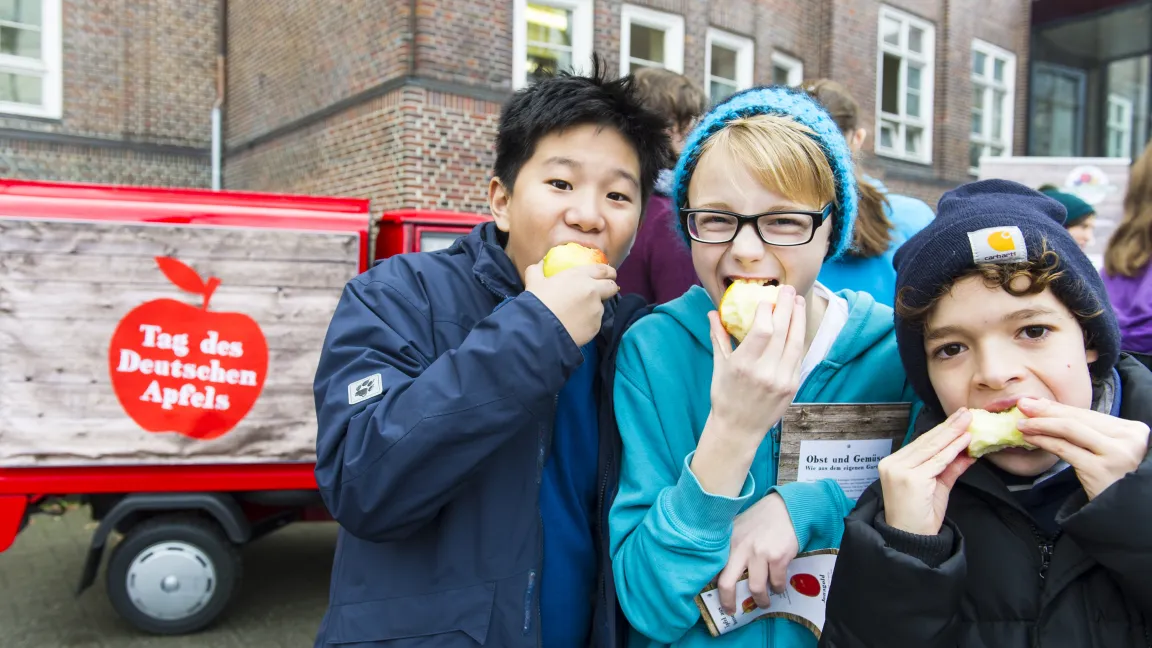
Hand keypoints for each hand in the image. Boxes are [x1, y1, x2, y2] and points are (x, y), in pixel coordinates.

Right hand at [524, 261, 617, 346]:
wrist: (539, 330)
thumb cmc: (537, 302)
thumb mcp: (534, 281)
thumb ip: (538, 269)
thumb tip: (541, 263)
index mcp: (580, 276)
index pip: (603, 269)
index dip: (608, 272)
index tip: (609, 274)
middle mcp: (593, 291)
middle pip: (611, 286)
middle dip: (610, 286)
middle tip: (604, 290)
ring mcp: (596, 309)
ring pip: (602, 306)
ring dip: (594, 307)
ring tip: (578, 313)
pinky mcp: (596, 326)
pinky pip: (595, 322)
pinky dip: (588, 322)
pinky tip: (576, 324)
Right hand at [706, 285, 806, 441]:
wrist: (738, 429)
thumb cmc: (725, 395)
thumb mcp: (719, 366)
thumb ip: (719, 337)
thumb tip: (713, 312)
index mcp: (743, 365)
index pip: (762, 331)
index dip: (767, 311)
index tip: (767, 297)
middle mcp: (765, 372)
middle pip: (782, 332)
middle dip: (787, 307)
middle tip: (788, 290)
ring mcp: (781, 380)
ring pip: (795, 343)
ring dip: (799, 319)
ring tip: (798, 302)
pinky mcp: (792, 387)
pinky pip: (798, 356)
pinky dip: (799, 338)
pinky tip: (798, 326)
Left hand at [717, 492, 798, 614]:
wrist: (785, 508)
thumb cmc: (759, 520)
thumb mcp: (737, 528)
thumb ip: (730, 547)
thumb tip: (720, 572)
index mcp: (728, 542)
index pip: (713, 568)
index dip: (710, 585)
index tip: (712, 597)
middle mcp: (740, 548)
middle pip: (727, 583)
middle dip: (728, 602)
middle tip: (731, 611)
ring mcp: (759, 553)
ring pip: (755, 588)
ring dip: (760, 600)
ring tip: (763, 602)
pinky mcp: (778, 557)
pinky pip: (776, 582)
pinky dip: (777, 588)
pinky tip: (778, 587)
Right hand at [879, 408, 974, 535]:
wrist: (910, 541)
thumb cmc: (920, 517)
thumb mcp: (937, 488)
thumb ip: (949, 468)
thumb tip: (967, 451)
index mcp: (894, 464)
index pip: (922, 443)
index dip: (942, 430)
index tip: (958, 419)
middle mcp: (893, 464)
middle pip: (926, 442)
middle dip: (949, 427)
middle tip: (966, 413)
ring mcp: (900, 471)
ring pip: (932, 448)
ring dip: (953, 434)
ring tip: (968, 422)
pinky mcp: (911, 479)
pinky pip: (937, 462)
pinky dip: (952, 450)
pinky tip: (964, 440)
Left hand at [1017, 397, 1149, 499]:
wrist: (1129, 513)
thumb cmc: (1117, 480)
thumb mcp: (1109, 451)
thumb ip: (1089, 433)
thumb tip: (1048, 409)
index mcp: (1134, 431)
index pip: (1090, 415)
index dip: (1060, 408)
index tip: (1036, 402)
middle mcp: (1129, 440)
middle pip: (1079, 419)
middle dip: (1047, 411)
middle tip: (1023, 405)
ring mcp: (1117, 454)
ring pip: (1070, 429)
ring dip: (1041, 423)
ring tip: (1022, 423)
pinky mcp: (1100, 470)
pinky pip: (1065, 449)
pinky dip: (1044, 440)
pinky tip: (1030, 438)